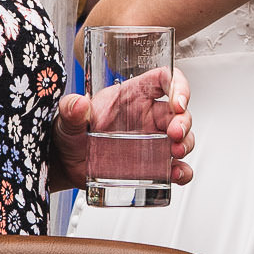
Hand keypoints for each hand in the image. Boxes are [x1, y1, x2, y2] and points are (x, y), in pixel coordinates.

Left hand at [48, 68, 195, 193]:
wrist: (67, 164)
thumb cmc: (72, 134)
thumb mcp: (67, 119)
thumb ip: (70, 110)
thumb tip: (77, 104)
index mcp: (132, 96)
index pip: (163, 79)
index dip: (178, 85)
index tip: (178, 101)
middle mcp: (146, 116)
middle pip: (178, 111)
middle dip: (184, 121)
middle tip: (175, 135)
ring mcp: (152, 141)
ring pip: (183, 137)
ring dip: (186, 144)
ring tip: (175, 154)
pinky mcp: (153, 164)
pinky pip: (176, 166)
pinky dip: (182, 171)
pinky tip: (176, 174)